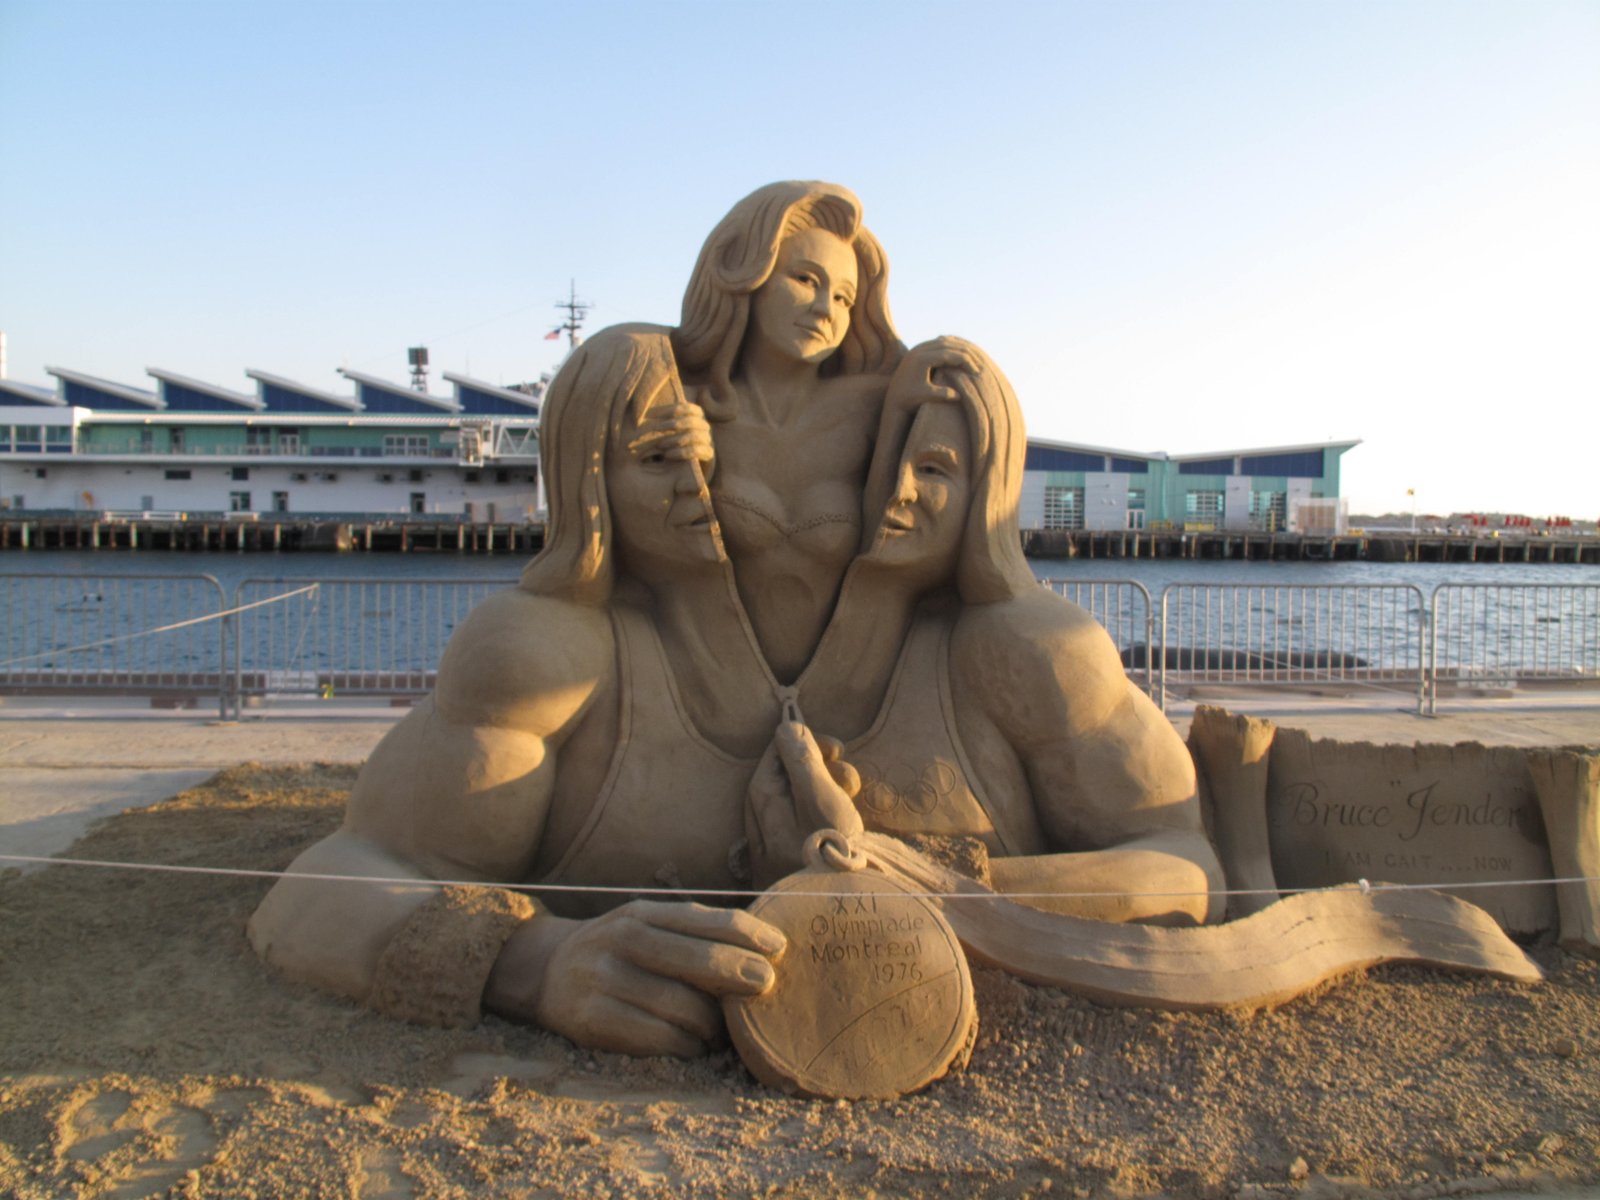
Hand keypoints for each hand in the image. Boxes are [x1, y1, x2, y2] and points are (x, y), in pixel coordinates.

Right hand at [487, 900, 785, 1057]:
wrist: (542, 969)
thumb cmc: (616, 949)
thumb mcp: (647, 924)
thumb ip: (692, 932)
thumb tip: (760, 949)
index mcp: (641, 913)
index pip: (703, 920)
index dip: (746, 933)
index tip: (779, 948)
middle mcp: (621, 940)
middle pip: (693, 959)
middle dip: (737, 974)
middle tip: (765, 985)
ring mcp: (603, 979)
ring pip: (678, 1004)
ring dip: (711, 1022)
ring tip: (722, 1029)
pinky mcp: (591, 1019)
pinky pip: (654, 1037)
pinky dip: (684, 1044)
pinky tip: (693, 1044)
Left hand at [627, 398, 713, 470]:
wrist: (682, 469)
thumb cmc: (668, 443)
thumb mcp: (664, 431)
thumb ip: (659, 421)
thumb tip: (643, 412)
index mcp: (695, 416)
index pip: (689, 408)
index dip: (672, 409)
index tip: (653, 414)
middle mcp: (703, 427)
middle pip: (693, 421)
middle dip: (673, 424)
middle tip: (655, 429)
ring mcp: (707, 440)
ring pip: (695, 435)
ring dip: (676, 439)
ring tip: (660, 445)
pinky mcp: (708, 455)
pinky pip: (698, 451)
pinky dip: (682, 452)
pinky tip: (667, 455)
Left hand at [745, 722, 861, 886]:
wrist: (835, 916)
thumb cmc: (829, 852)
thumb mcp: (819, 797)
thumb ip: (801, 760)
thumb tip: (786, 726)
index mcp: (761, 797)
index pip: (777, 750)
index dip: (809, 743)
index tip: (838, 750)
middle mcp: (758, 818)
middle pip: (788, 775)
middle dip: (824, 771)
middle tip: (851, 784)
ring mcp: (769, 843)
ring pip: (798, 800)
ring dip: (829, 794)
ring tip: (852, 806)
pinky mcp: (784, 863)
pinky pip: (801, 825)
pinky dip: (824, 819)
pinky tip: (842, 829)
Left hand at [883, 337, 983, 414]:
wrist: (893, 398)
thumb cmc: (909, 401)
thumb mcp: (924, 397)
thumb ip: (941, 395)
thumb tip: (958, 395)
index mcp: (922, 359)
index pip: (950, 354)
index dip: (966, 361)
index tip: (976, 371)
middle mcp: (919, 349)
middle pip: (949, 345)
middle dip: (965, 353)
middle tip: (978, 363)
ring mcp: (918, 347)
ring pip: (944, 342)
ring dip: (959, 348)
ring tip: (972, 359)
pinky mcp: (918, 350)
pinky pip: (938, 343)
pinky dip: (951, 347)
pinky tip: (960, 354)